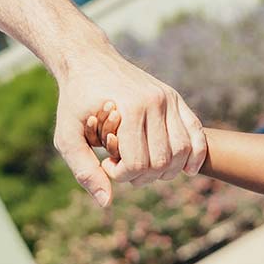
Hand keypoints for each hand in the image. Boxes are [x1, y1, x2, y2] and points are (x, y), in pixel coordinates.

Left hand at [54, 51, 205, 204]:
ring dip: (164, 171)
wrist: (89, 60)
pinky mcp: (175, 99)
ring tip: (141, 164)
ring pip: (181, 152)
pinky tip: (187, 170)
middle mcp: (155, 101)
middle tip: (120, 165)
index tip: (105, 163)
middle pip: (162, 162)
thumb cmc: (75, 102)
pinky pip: (196, 133)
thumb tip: (107, 202)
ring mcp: (168, 98)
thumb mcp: (67, 136)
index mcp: (130, 108)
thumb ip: (83, 170)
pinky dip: (194, 156)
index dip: (120, 175)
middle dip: (141, 175)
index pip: (138, 164)